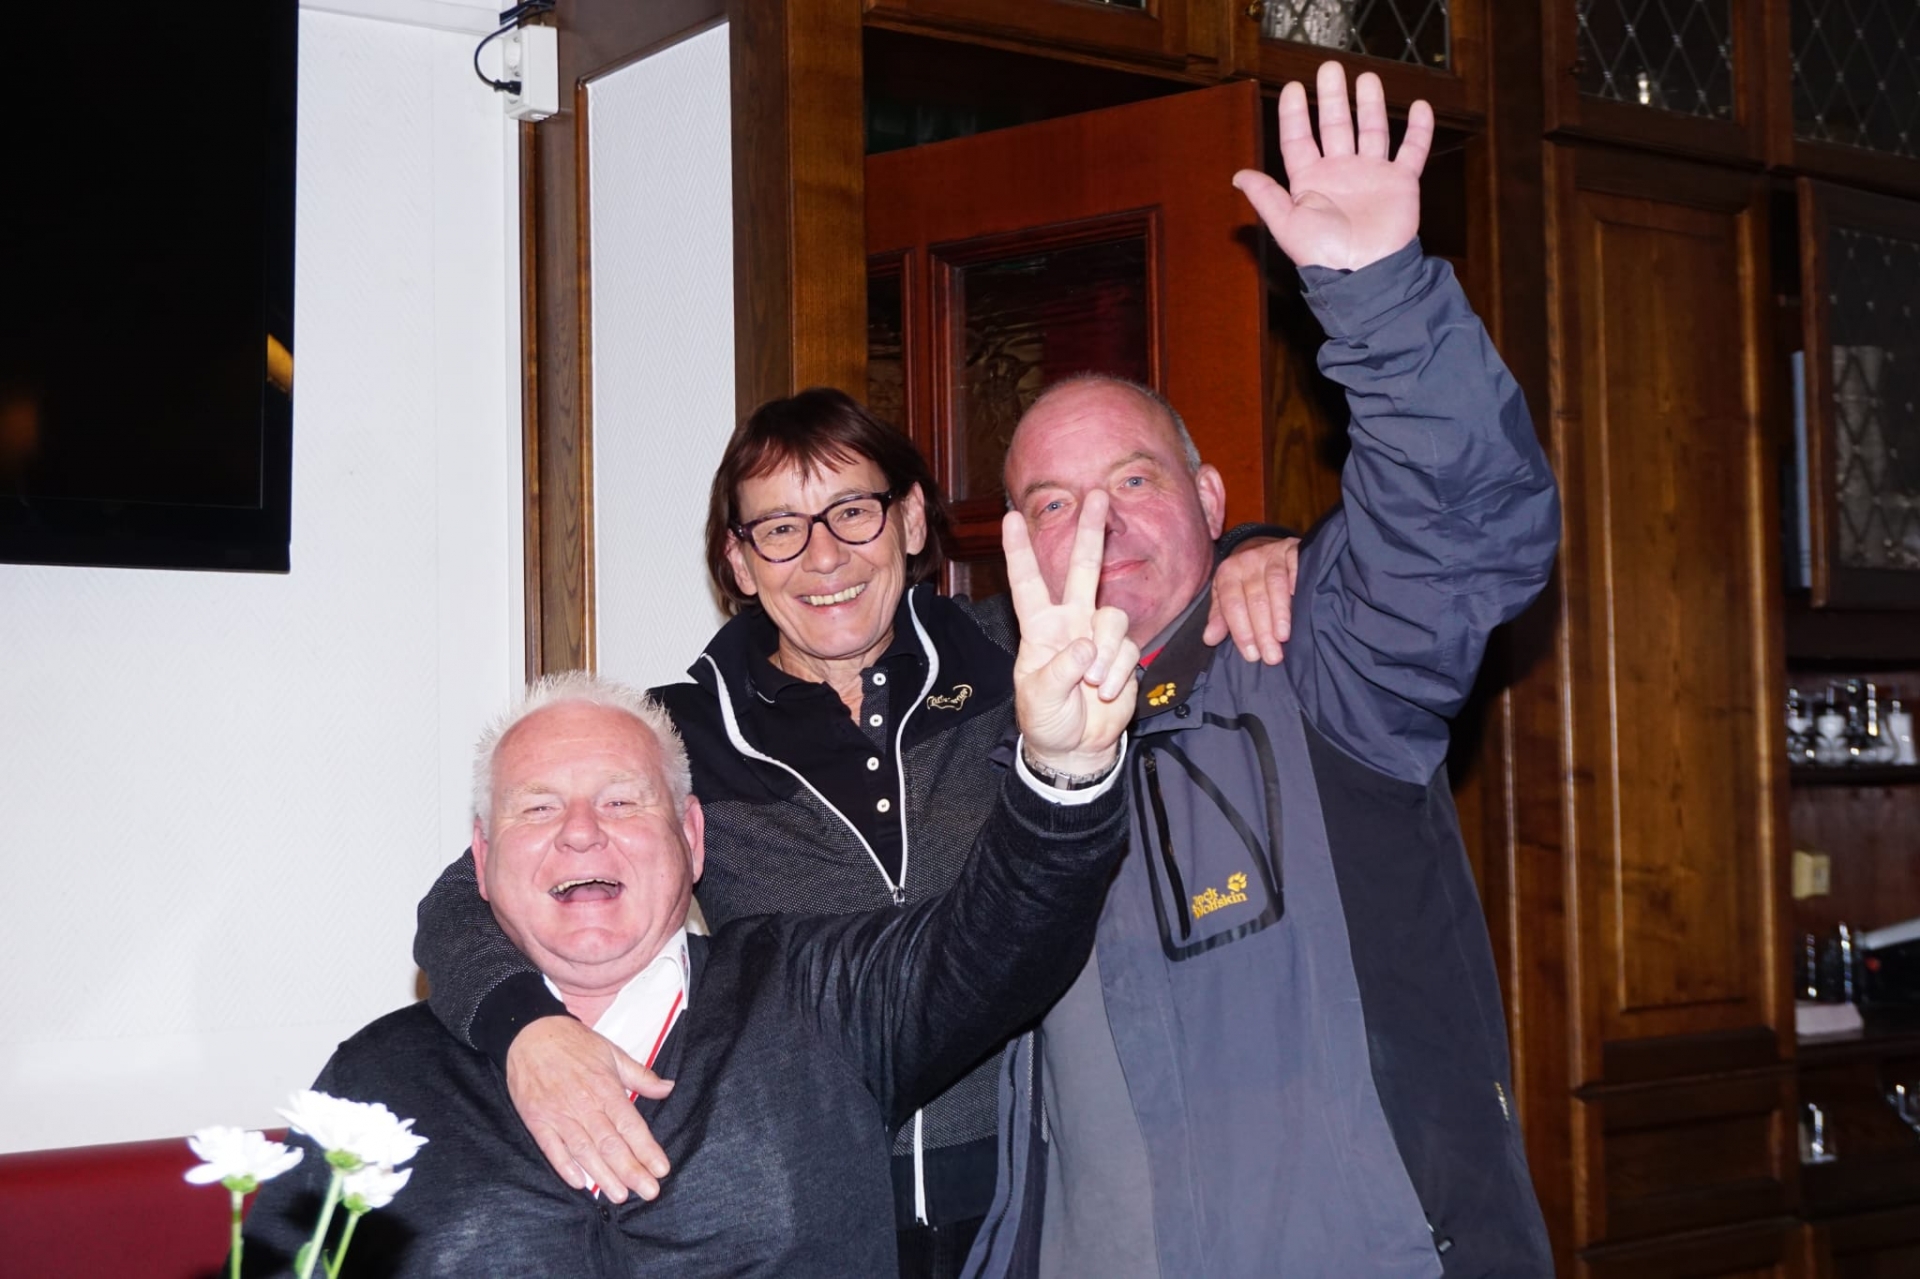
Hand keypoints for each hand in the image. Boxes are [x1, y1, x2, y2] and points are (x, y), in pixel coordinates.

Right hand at [505, 1016, 675, 1202]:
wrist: (530, 1033)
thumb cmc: (574, 1043)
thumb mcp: (612, 1053)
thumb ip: (640, 1075)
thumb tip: (669, 1088)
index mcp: (605, 1087)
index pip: (630, 1125)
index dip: (647, 1149)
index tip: (661, 1169)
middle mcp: (583, 1104)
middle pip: (610, 1144)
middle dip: (631, 1170)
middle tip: (648, 1192)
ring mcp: (558, 1114)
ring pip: (584, 1150)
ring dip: (602, 1175)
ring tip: (620, 1196)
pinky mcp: (536, 1120)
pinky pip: (551, 1148)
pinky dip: (564, 1166)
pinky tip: (579, 1183)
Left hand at [1003, 490, 1139, 776]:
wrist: (1077, 747)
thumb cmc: (1046, 719)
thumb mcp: (1039, 698)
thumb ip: (1059, 671)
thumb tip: (1085, 647)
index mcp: (1039, 628)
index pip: (1028, 583)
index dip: (1020, 551)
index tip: (1010, 518)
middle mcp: (1070, 622)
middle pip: (1083, 569)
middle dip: (1091, 532)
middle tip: (1097, 495)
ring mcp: (1098, 636)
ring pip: (1113, 617)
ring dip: (1106, 653)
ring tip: (1093, 685)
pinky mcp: (1123, 654)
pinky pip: (1127, 649)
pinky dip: (1117, 672)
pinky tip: (1105, 693)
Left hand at [1204, 536, 1300, 663]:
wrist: (1263, 545)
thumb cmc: (1244, 579)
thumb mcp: (1225, 594)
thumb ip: (1220, 617)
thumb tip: (1209, 639)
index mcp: (1228, 573)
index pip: (1232, 604)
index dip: (1241, 631)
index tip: (1251, 654)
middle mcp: (1248, 561)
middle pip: (1255, 599)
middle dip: (1262, 630)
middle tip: (1271, 656)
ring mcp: (1271, 554)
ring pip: (1276, 585)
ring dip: (1280, 614)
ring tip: (1283, 638)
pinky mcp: (1293, 549)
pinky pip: (1297, 567)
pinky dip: (1299, 585)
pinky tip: (1302, 605)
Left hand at [1231, 62, 1431, 271]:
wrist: (1365, 274)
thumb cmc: (1323, 255)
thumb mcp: (1287, 224)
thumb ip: (1266, 197)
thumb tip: (1238, 176)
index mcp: (1311, 181)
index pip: (1299, 139)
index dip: (1295, 113)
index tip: (1294, 88)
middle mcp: (1340, 172)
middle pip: (1336, 126)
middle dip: (1333, 97)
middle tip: (1331, 68)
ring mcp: (1371, 175)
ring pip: (1372, 130)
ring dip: (1369, 104)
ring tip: (1367, 78)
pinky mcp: (1400, 183)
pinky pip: (1411, 150)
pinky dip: (1418, 130)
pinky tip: (1418, 107)